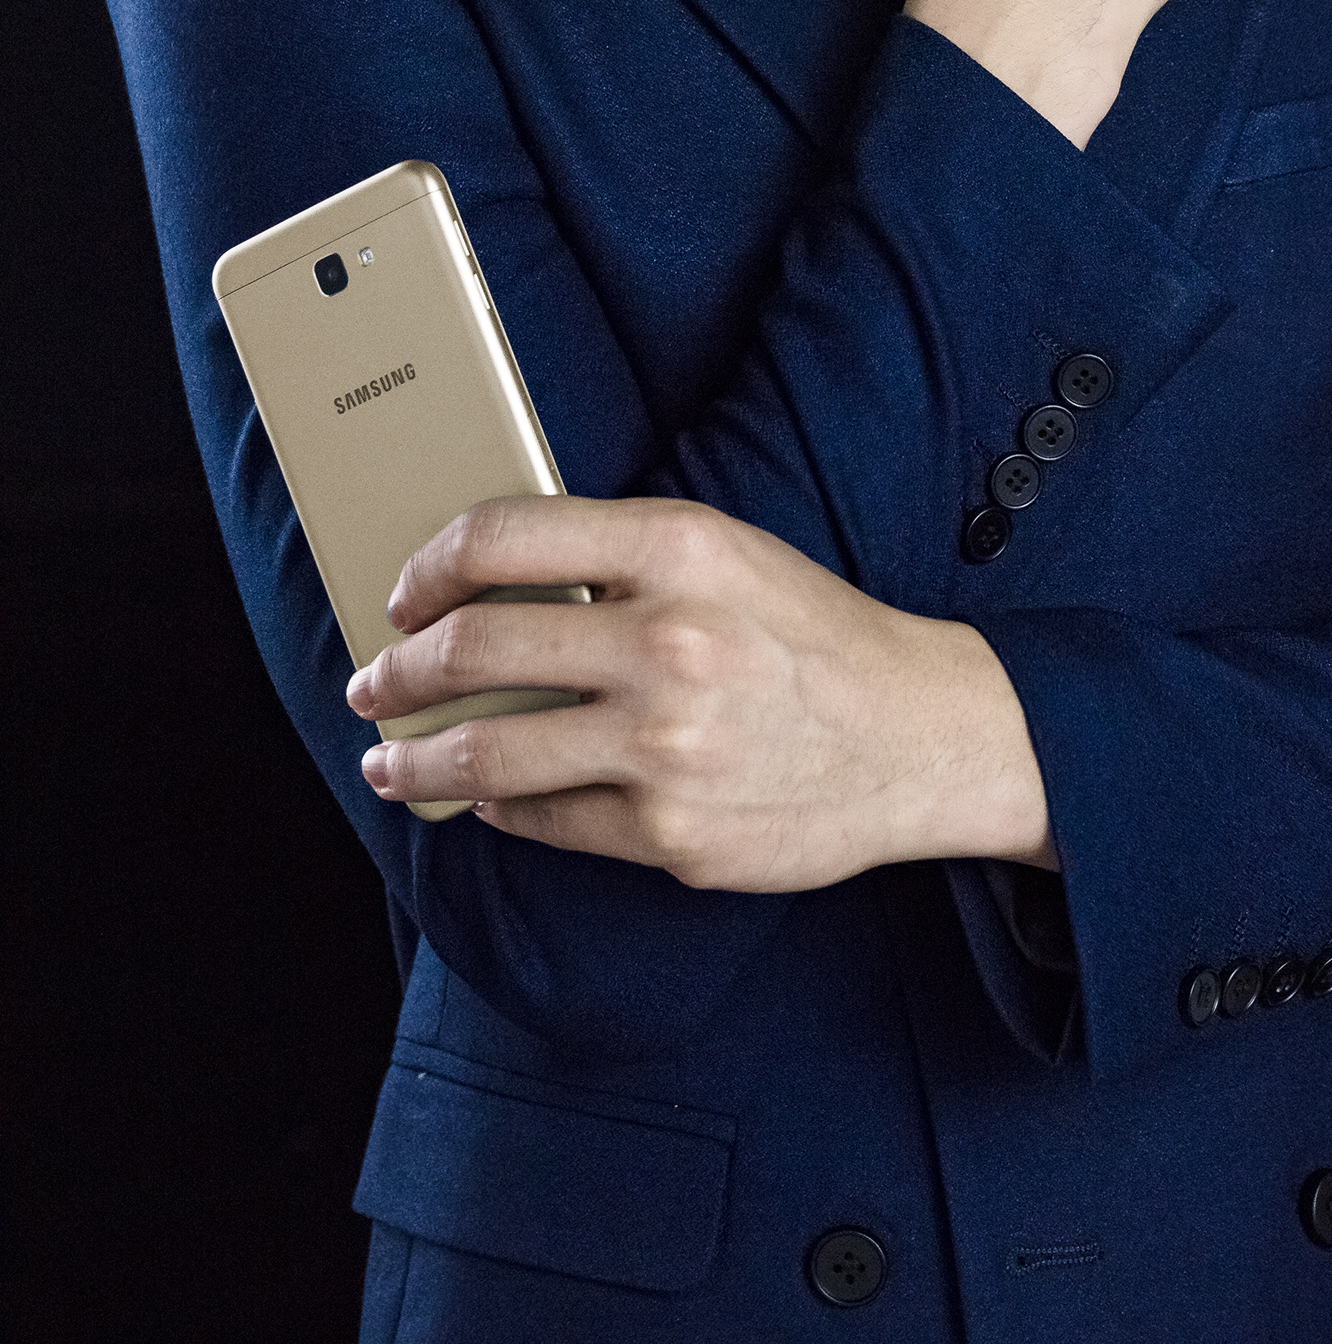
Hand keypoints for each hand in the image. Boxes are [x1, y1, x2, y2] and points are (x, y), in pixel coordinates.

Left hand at [345, 494, 1056, 884]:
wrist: (919, 733)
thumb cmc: (813, 633)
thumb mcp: (729, 552)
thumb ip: (620, 558)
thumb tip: (486, 588)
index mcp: (678, 547)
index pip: (500, 536)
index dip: (429, 566)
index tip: (404, 595)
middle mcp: (666, 640)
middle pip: (473, 649)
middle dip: (398, 673)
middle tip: (373, 685)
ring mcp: (664, 745)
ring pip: (485, 756)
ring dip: (416, 762)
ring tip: (391, 763)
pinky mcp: (669, 833)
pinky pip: (543, 821)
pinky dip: (499, 811)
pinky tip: (486, 803)